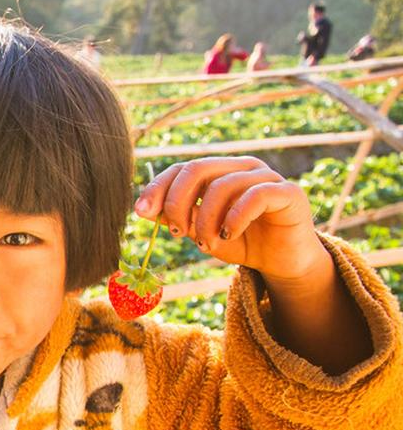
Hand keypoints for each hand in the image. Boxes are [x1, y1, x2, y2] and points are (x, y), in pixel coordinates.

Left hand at [134, 156, 324, 283]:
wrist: (282, 261)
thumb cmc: (241, 242)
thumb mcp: (201, 232)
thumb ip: (178, 218)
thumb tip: (145, 209)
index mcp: (219, 172)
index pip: (181, 168)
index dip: (158, 187)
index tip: (141, 212)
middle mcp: (241, 167)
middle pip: (197, 169)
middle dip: (178, 202)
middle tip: (178, 233)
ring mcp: (266, 176)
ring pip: (222, 185)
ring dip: (206, 219)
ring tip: (205, 243)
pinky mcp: (288, 193)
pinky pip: (255, 196)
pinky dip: (234, 217)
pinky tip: (228, 234)